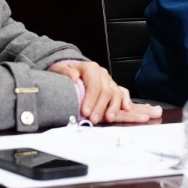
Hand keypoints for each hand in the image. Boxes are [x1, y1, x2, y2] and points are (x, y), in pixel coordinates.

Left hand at [48, 60, 162, 124]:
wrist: (70, 71)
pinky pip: (123, 94)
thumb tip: (73, 77)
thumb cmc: (65, 72)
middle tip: (94, 119)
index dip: (91, 99)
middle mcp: (103, 74)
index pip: (94, 84)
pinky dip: (126, 101)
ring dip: (114, 107)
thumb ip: (65, 72)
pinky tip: (127, 109)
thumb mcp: (60, 69)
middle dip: (101, 107)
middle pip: (107, 91)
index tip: (85, 112)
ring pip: (117, 94)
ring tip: (110, 118)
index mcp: (90, 68)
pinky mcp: (113, 89)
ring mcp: (109, 82)